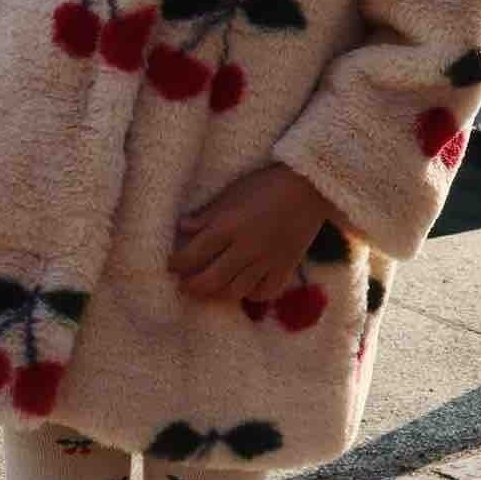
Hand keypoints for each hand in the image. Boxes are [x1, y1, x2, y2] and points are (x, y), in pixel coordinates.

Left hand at [170, 164, 341, 303]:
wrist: (310, 188)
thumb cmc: (266, 185)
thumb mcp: (232, 193)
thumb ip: (207, 214)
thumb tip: (182, 227)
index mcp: (229, 226)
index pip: (194, 253)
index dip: (177, 263)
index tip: (170, 265)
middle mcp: (246, 248)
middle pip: (211, 279)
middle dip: (192, 286)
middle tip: (183, 286)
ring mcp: (267, 261)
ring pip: (236, 291)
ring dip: (217, 293)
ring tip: (209, 289)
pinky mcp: (285, 268)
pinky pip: (265, 292)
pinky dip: (251, 294)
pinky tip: (244, 288)